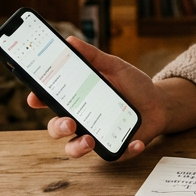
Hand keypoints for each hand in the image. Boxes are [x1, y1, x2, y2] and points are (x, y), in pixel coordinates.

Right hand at [27, 37, 166, 159]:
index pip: (51, 101)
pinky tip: (136, 142)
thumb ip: (94, 57)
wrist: (160, 103)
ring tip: (89, 140)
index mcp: (78, 99)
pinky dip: (126, 150)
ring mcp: (97, 135)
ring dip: (78, 147)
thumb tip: (71, 41)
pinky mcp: (116, 148)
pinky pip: (115, 154)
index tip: (35, 97)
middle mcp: (82, 119)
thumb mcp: (115, 67)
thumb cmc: (133, 85)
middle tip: (69, 122)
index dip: (39, 100)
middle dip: (58, 127)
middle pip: (57, 128)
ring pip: (75, 148)